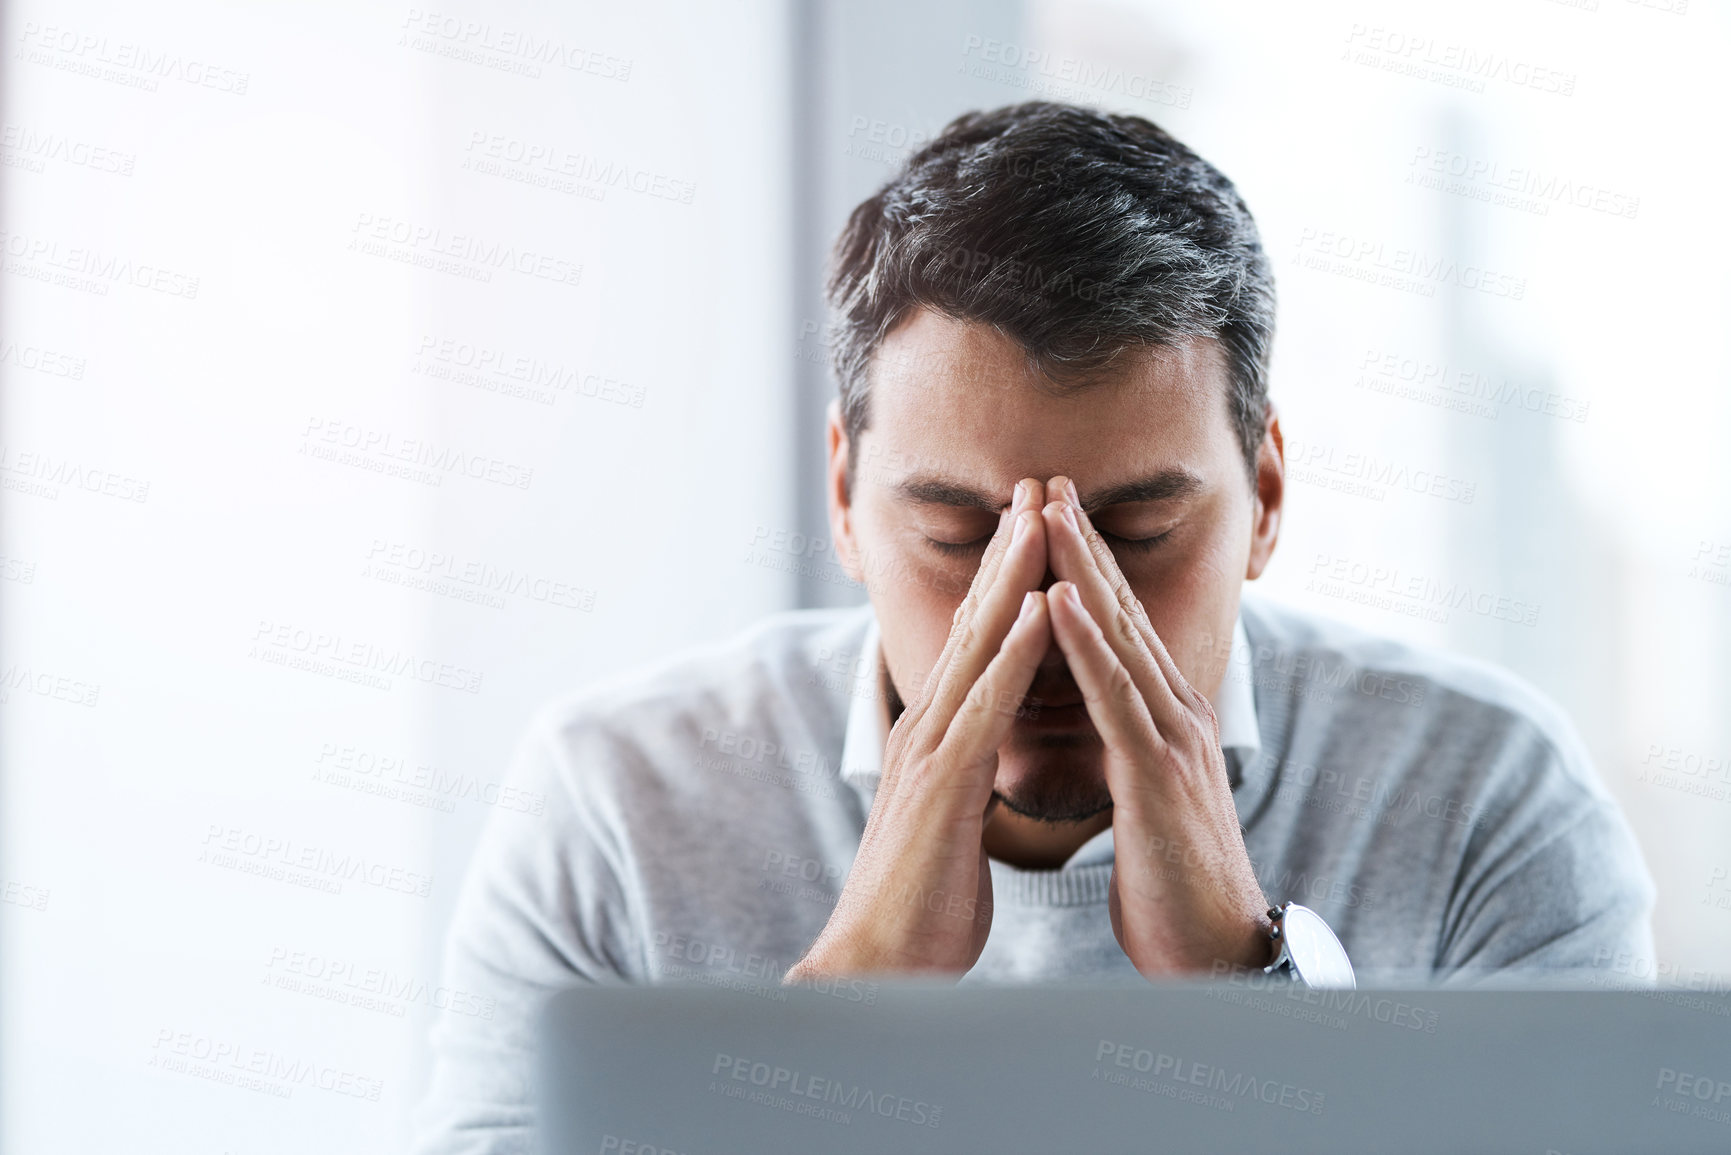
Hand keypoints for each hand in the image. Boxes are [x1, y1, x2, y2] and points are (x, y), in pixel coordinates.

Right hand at [785, 480, 1052, 978]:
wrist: (879, 966)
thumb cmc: (922, 900)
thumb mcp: (952, 821)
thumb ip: (964, 777)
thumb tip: (979, 760)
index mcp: (940, 736)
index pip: (980, 641)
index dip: (1007, 579)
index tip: (1036, 526)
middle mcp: (930, 728)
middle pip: (976, 622)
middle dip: (1009, 551)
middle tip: (1036, 485)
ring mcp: (933, 751)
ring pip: (980, 646)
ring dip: (1013, 577)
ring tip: (1040, 517)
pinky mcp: (945, 785)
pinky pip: (987, 706)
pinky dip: (1016, 652)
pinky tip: (1040, 608)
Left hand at [1038, 476, 1273, 975]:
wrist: (1217, 953)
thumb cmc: (1175, 881)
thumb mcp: (1149, 796)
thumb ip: (1131, 747)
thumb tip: (1112, 721)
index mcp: (1165, 717)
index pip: (1118, 625)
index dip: (1085, 565)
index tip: (1051, 513)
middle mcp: (1174, 712)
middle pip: (1120, 610)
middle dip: (1081, 541)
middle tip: (1048, 479)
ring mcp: (1169, 737)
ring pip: (1116, 636)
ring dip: (1079, 568)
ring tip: (1047, 510)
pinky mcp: (1156, 773)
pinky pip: (1113, 696)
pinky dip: (1084, 643)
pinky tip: (1058, 600)